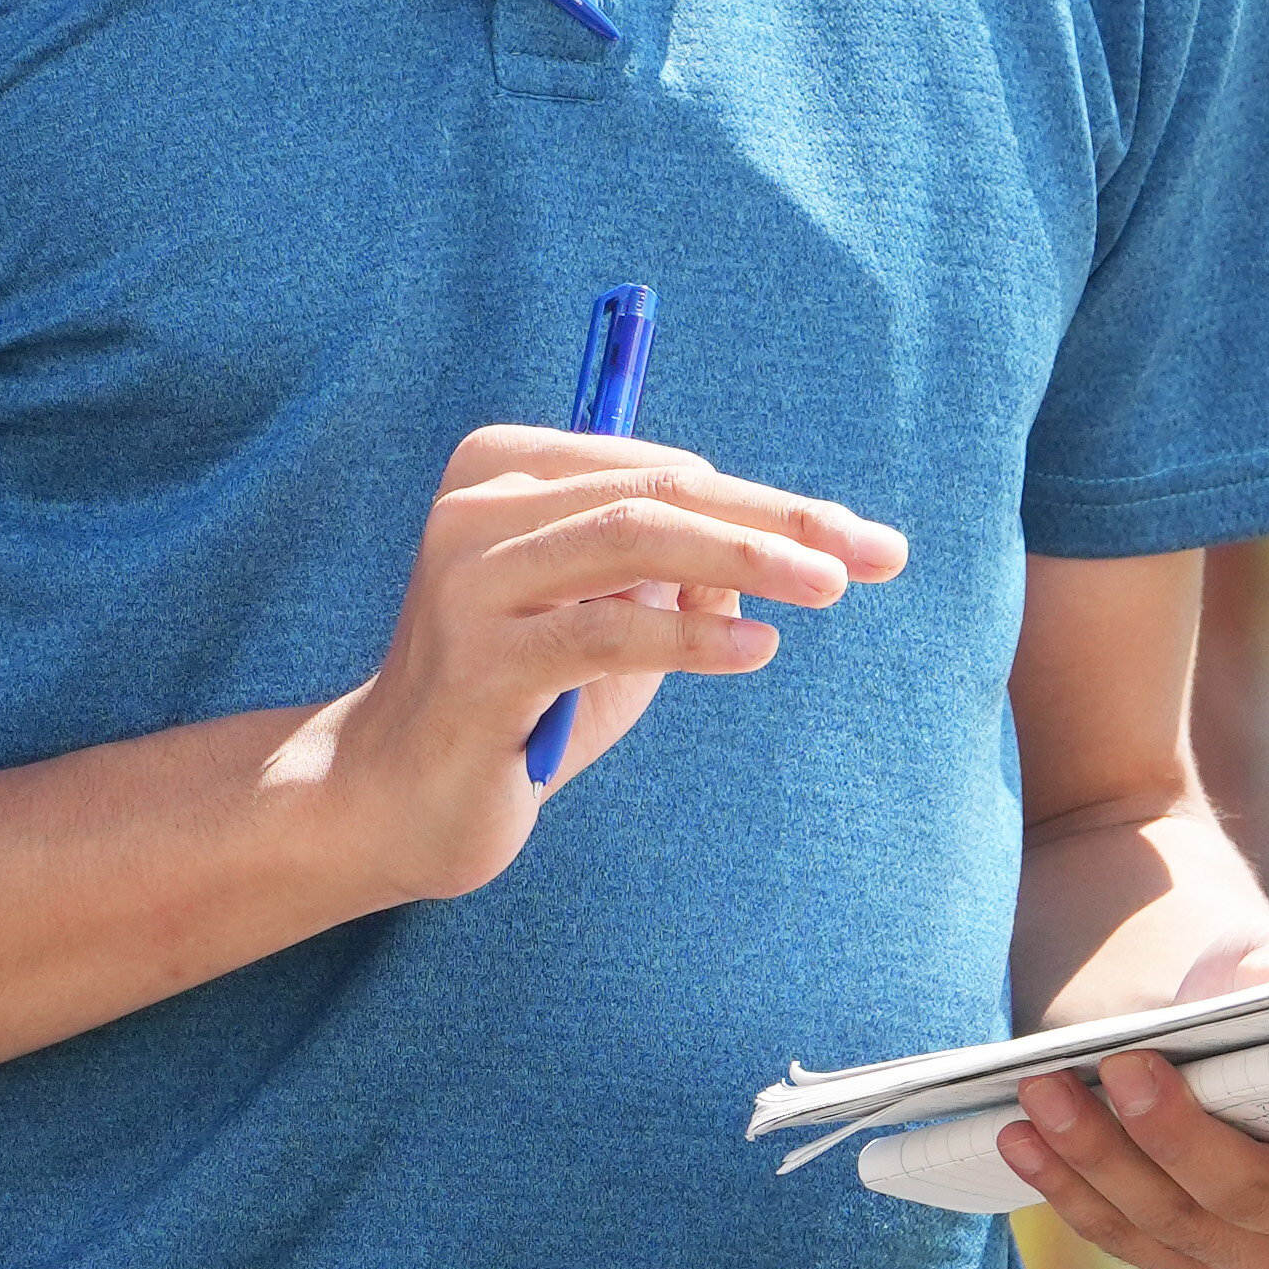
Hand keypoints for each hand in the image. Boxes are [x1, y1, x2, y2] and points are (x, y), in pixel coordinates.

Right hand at [320, 421, 902, 892]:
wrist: (394, 799)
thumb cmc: (522, 705)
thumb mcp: (614, 622)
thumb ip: (683, 574)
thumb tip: (784, 545)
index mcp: (506, 469)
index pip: (663, 469)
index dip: (769, 499)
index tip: (860, 536)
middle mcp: (478, 506)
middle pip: (658, 491)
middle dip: (780, 518)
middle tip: (874, 552)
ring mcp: (468, 580)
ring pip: (633, 539)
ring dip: (747, 558)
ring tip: (832, 587)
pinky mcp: (477, 662)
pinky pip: (604, 632)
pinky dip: (690, 638)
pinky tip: (756, 650)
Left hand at [995, 921, 1268, 1268]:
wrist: (1202, 1022)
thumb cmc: (1264, 983)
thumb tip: (1263, 986)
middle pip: (1262, 1199)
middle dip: (1182, 1138)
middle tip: (1125, 1069)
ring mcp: (1258, 1249)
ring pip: (1177, 1224)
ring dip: (1101, 1159)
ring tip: (1043, 1093)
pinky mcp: (1186, 1256)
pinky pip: (1124, 1236)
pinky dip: (1068, 1185)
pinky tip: (1021, 1136)